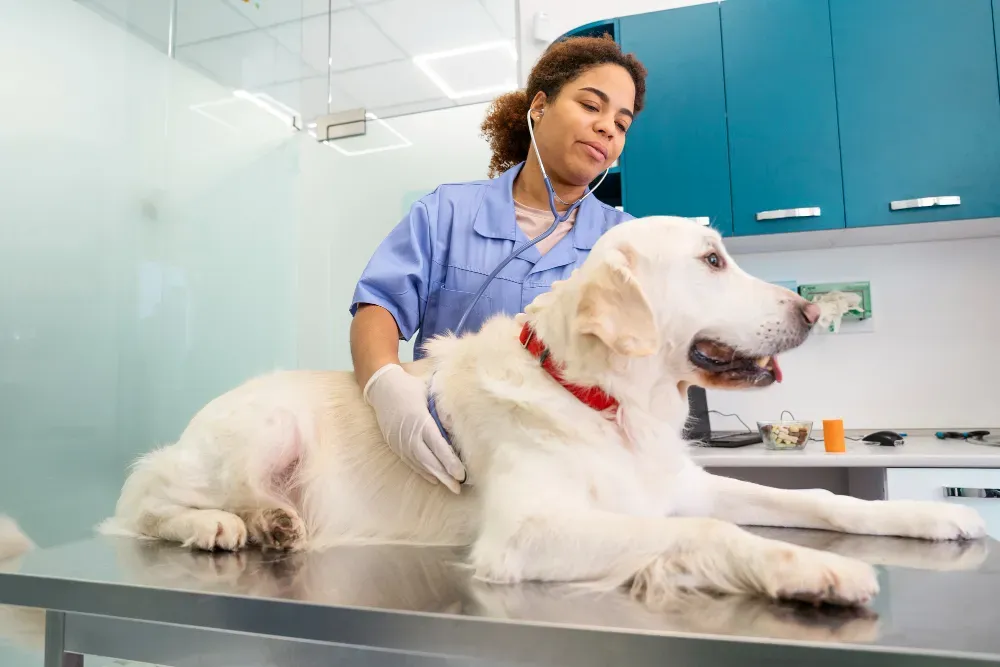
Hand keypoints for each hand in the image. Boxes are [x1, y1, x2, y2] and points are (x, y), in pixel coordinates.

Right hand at [363, 364, 466, 492]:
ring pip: (419, 464)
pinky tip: (433, 478)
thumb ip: (443, 411)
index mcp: (421, 421)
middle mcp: (410, 435)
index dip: (450, 462)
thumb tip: (456, 428)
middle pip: (429, 460)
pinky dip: (422, 471)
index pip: (438, 446)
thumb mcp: (430, 393)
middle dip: (445, 476)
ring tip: (450, 486)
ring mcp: (400, 441)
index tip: (461, 474)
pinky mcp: (394, 444)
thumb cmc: (410, 387)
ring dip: (435, 476)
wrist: (382, 387)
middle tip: (458, 488)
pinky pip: (410, 461)